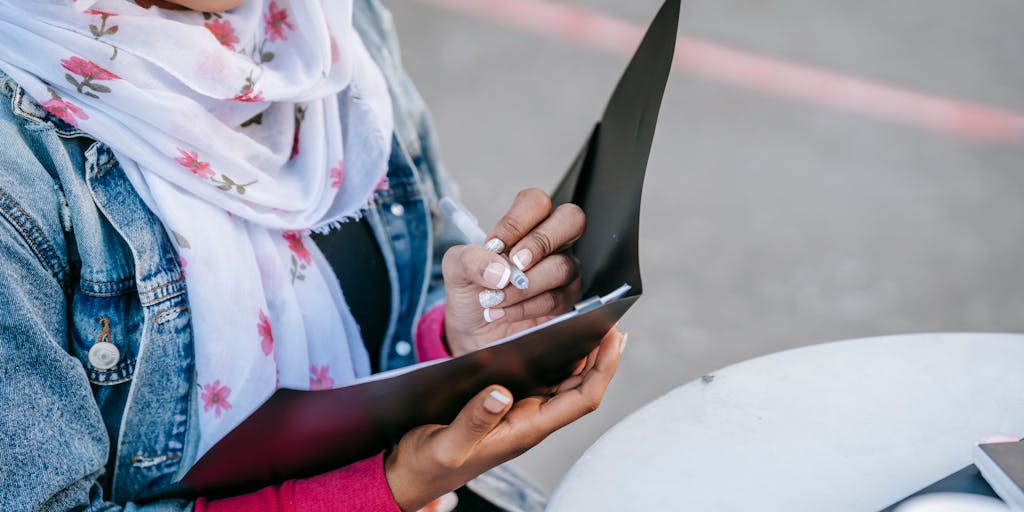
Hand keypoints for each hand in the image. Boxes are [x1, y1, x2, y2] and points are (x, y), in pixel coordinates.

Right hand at [385, 328, 625, 511]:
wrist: (406, 475)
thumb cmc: (425, 464)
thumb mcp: (446, 444)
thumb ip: (474, 421)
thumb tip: (500, 392)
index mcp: (525, 430)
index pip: (581, 399)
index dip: (603, 369)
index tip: (614, 337)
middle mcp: (530, 421)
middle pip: (580, 387)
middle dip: (600, 355)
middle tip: (611, 318)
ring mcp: (519, 413)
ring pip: (563, 383)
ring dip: (581, 356)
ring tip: (592, 322)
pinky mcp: (504, 406)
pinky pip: (541, 381)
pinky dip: (554, 359)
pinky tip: (554, 338)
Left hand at [442, 188, 585, 356]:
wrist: (475, 331)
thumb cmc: (472, 291)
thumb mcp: (456, 270)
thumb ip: (469, 259)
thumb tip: (499, 269)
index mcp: (525, 225)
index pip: (535, 203)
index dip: (517, 221)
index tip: (494, 245)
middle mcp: (550, 243)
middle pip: (571, 220)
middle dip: (540, 242)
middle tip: (514, 265)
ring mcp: (563, 271)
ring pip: (561, 267)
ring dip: (523, 286)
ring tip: (494, 298)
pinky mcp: (566, 301)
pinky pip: (556, 300)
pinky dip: (524, 308)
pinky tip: (502, 312)